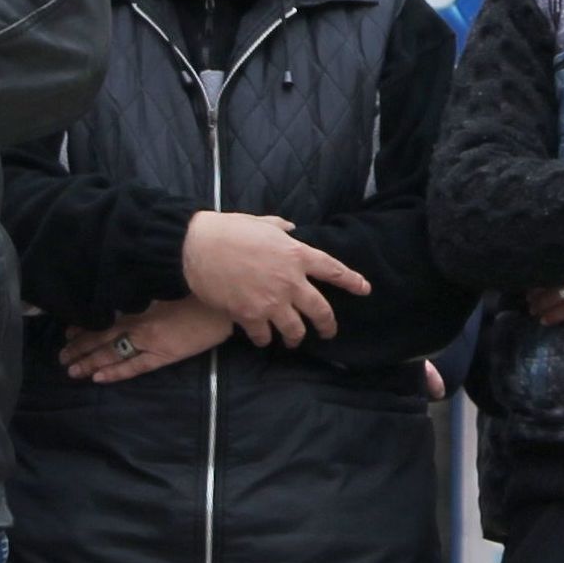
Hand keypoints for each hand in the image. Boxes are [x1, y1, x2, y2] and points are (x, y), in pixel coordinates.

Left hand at [60, 296, 230, 382]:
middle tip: (62, 356)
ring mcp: (149, 340)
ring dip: (89, 362)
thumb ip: (146, 282)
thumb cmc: (199, 284)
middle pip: (101, 336)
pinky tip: (98, 378)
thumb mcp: (167, 277)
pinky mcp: (164, 354)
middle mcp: (138, 321)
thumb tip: (127, 280)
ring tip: (72, 371)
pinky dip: (115, 372)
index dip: (84, 326)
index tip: (68, 332)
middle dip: (79, 347)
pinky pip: (134, 366)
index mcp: (138, 301)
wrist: (225, 298)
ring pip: (111, 353)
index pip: (103, 316)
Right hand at [179, 212, 372, 348]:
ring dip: (296, 337)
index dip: (352, 281)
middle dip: (328, 325)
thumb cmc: (229, 230)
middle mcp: (290, 281)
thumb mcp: (262, 222)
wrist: (198, 247)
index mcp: (296, 254)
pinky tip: (263, 338)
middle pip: (320, 310)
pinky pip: (264, 336)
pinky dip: (264, 339)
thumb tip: (291, 229)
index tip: (365, 289)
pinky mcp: (250, 316)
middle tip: (329, 332)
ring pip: (295, 329)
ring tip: (294, 340)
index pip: (333, 270)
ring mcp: (271, 301)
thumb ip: (281, 228)